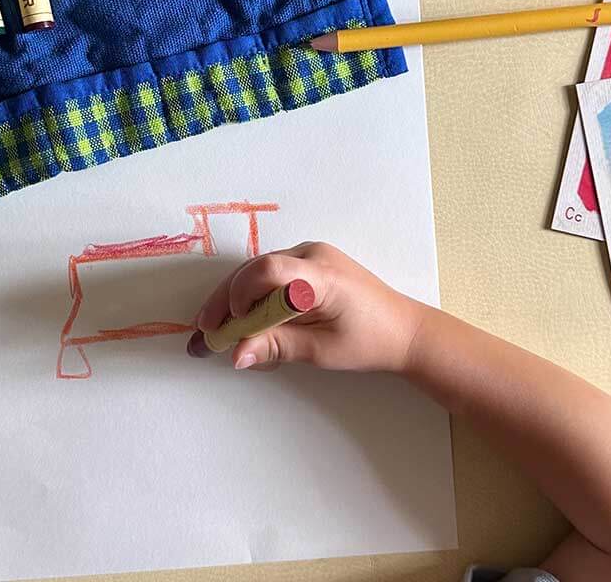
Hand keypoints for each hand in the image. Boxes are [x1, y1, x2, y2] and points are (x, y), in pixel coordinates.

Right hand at [192, 242, 423, 372]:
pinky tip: (242, 317)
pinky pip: (274, 273)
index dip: (243, 292)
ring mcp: (311, 255)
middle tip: (204, 329)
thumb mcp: (322, 351)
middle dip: (227, 298)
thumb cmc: (370, 342)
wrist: (405, 330)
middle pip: (257, 268)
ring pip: (261, 270)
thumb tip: (236, 355)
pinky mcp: (310, 264)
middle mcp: (313, 255)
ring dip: (237, 296)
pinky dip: (255, 294)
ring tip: (216, 327)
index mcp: (321, 275)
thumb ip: (278, 347)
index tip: (233, 323)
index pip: (270, 269)